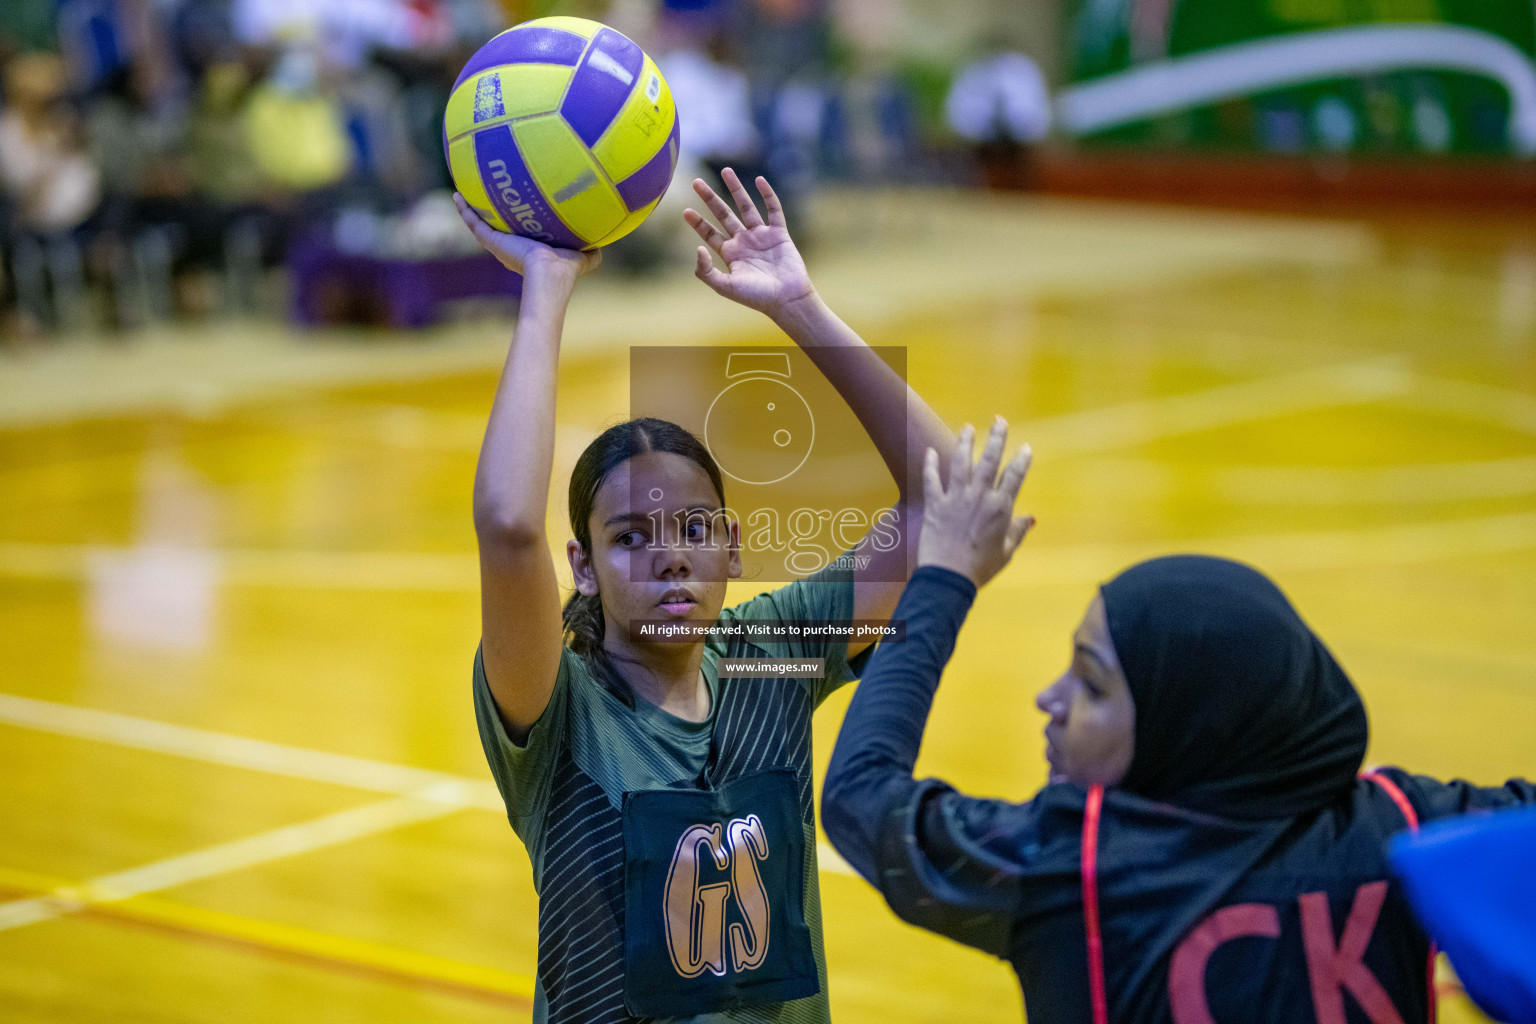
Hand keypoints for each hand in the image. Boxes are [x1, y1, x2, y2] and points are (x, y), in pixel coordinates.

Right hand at [454, 193, 599, 286]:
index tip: (516, 210)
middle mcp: (511, 247)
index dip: (518, 223)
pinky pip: (473, 222)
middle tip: (486, 198)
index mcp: (529, 250)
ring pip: (480, 224)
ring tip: (462, 194)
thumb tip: (603, 243)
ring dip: (471, 210)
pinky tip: (456, 195)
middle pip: (498, 228)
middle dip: (492, 215)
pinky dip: (464, 210)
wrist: (550, 275)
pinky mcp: (492, 241)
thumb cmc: (567, 270)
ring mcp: (499, 244)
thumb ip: (592, 251)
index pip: (521, 234)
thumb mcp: (583, 256)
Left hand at [684, 168, 814, 317]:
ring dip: (736, 189)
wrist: (787, 299)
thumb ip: (706, 271)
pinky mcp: (779, 233)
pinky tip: (759, 180)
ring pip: (746, 207)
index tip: (685, 210)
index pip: (710, 233)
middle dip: (710, 198)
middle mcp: (744, 242)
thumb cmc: (756, 297)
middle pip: (723, 214)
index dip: (698, 222)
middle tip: (696, 182)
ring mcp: (762, 236)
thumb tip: (697, 247)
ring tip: (725, 170)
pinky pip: (773, 210)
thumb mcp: (725, 287)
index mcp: (730, 254)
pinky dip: (767, 195)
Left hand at [916, 419, 1034, 587]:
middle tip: (999, 420)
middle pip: (990, 460)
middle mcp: (979, 497)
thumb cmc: (980, 568)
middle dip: (996, 437)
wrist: (949, 578)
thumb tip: (1031, 519)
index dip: (1021, 460)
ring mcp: (956, 498)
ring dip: (965, 442)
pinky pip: (932, 480)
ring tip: (967, 428)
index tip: (1026, 447)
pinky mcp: (935, 505)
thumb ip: (1017, 532)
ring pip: (961, 463)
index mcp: (1000, 508)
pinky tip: (929, 451)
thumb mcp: (1006, 552)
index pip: (1014, 476)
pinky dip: (930, 465)